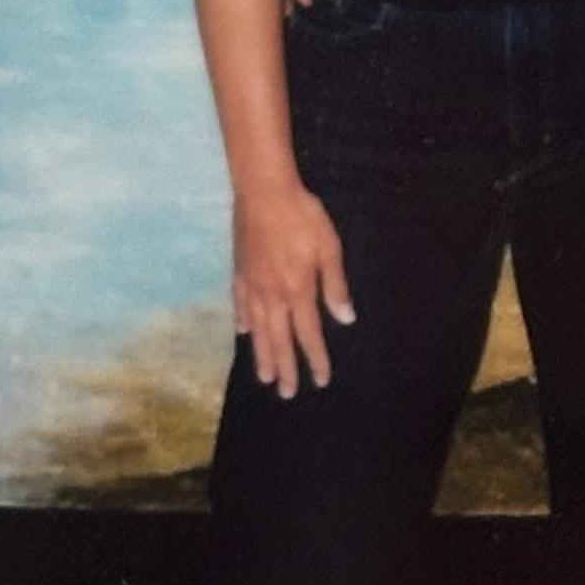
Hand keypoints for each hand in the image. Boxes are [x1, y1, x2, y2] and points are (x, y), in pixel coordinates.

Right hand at [231, 178, 354, 394]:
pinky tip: (244, 332)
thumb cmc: (303, 216)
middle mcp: (273, 295)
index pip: (308, 334)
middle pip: (280, 340)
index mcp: (298, 290)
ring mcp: (253, 285)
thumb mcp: (329, 248)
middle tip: (287, 392)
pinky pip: (241, 304)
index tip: (321, 380)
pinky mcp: (240, 271)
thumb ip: (336, 285)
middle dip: (286, 368)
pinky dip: (243, 321)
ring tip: (265, 376)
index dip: (316, 358)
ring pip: (258, 330)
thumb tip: (345, 318)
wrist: (264, 191)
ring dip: (262, 354)